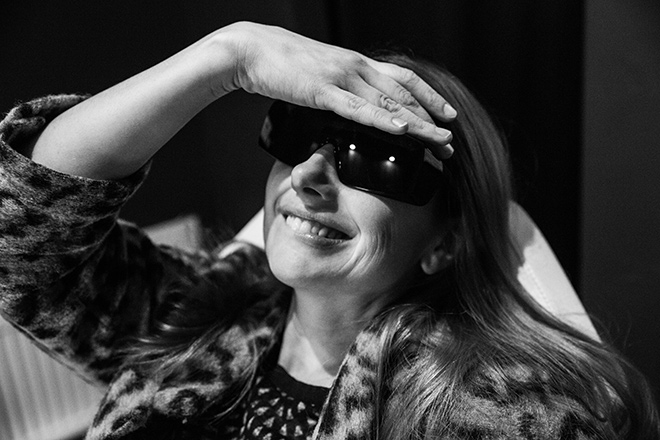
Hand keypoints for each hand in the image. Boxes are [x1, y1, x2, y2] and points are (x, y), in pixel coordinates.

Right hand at [216, 22, 455, 157]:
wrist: (251, 50)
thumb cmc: (282, 64)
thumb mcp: (319, 75)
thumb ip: (340, 88)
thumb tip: (352, 105)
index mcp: (356, 63)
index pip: (402, 80)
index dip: (429, 98)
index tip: (447, 116)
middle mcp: (356, 67)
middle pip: (404, 95)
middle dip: (431, 118)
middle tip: (451, 141)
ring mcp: (341, 78)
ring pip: (389, 103)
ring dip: (418, 124)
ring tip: (441, 141)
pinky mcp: (323, 90)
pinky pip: (358, 108)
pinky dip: (383, 119)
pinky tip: (401, 130)